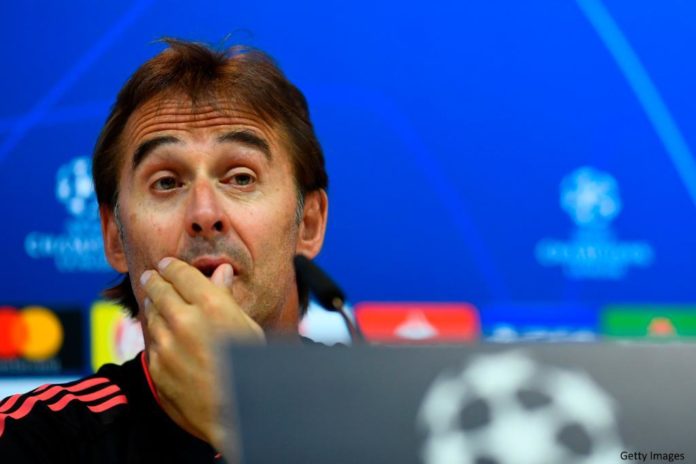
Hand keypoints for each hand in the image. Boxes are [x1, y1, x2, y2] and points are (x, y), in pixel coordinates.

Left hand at [140, 257, 264, 449]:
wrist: (235, 415)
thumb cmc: (251, 370)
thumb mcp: (247, 328)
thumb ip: (227, 298)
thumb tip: (220, 272)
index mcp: (211, 306)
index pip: (182, 274)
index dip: (172, 266)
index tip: (167, 264)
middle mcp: (184, 320)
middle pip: (160, 290)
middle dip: (155, 280)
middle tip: (152, 276)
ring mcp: (167, 345)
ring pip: (151, 315)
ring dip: (153, 305)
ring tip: (155, 301)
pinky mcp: (157, 367)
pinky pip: (152, 342)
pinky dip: (156, 334)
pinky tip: (162, 334)